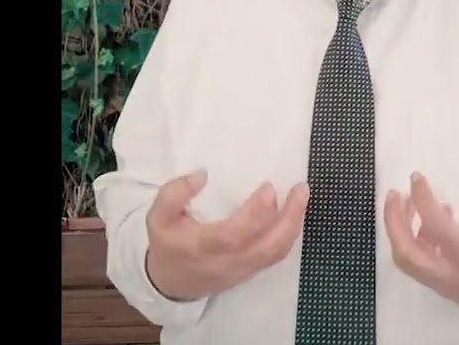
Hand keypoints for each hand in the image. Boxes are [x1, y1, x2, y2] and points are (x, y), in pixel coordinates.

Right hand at [145, 170, 309, 300]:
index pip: (236, 234)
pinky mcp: (250, 273)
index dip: (257, 212)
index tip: (268, 187)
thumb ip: (174, 193)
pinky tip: (292, 215)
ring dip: (294, 225)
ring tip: (301, 198)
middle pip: (267, 248)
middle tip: (301, 190)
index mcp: (203, 247)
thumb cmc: (167, 244)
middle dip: (289, 218)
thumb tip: (202, 175)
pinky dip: (288, 235)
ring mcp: (241, 270)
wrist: (170, 283)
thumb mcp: (157, 217)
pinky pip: (275, 257)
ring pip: (276, 254)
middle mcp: (227, 262)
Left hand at [384, 172, 458, 322]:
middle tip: (394, 192)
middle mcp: (450, 277)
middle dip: (393, 221)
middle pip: (406, 254)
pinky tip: (425, 219)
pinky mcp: (436, 283)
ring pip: (405, 259)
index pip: (441, 230)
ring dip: (397, 228)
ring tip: (403, 200)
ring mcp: (440, 283)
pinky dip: (410, 237)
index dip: (425, 201)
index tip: (418, 178)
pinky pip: (414, 260)